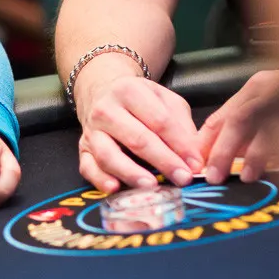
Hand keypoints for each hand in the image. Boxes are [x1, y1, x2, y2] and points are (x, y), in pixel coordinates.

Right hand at [78, 76, 200, 193]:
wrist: (102, 93)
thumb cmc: (141, 102)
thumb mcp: (165, 100)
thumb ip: (182, 125)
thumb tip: (195, 157)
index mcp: (129, 91)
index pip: (159, 120)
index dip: (180, 144)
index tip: (196, 164)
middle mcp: (106, 110)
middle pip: (137, 138)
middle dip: (163, 161)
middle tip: (183, 178)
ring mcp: (91, 130)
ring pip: (109, 155)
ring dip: (131, 173)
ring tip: (152, 186)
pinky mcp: (82, 149)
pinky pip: (88, 167)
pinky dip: (99, 179)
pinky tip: (114, 188)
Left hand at [198, 68, 278, 185]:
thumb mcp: (270, 101)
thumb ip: (247, 123)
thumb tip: (222, 154)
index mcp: (258, 86)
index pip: (224, 116)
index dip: (208, 142)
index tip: (198, 165)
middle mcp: (275, 86)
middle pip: (242, 119)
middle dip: (223, 150)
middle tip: (213, 176)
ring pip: (272, 126)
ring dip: (256, 154)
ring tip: (247, 176)